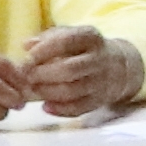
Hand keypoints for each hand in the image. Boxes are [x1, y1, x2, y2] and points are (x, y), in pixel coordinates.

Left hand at [9, 26, 143, 116]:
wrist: (119, 67)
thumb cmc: (84, 49)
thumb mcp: (71, 35)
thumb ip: (47, 38)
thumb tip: (26, 46)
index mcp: (90, 37)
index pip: (65, 42)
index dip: (43, 51)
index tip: (27, 58)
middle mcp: (98, 59)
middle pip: (69, 69)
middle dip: (43, 74)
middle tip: (27, 76)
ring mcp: (100, 81)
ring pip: (72, 91)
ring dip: (48, 92)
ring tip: (33, 89)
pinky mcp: (100, 100)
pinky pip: (78, 108)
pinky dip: (59, 110)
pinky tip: (46, 106)